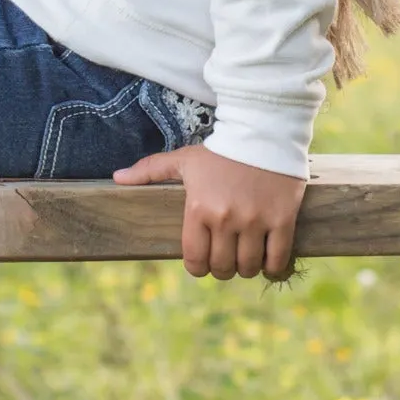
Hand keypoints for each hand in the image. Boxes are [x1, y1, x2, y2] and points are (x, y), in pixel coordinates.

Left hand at [113, 144, 305, 279]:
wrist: (263, 131)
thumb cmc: (220, 149)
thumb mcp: (184, 159)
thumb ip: (150, 170)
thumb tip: (117, 178)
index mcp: (198, 208)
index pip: (194, 260)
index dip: (198, 266)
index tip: (204, 260)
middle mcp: (225, 218)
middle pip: (222, 268)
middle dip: (222, 267)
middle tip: (227, 255)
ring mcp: (255, 221)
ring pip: (248, 268)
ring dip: (246, 267)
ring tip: (247, 254)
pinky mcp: (282, 220)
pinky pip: (277, 260)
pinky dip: (272, 266)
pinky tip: (268, 259)